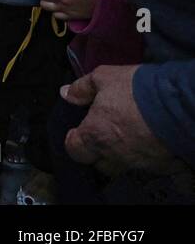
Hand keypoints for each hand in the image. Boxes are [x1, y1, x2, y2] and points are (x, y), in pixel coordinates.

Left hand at [61, 66, 180, 176]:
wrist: (178, 104)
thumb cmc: (136, 90)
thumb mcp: (103, 78)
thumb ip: (82, 88)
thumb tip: (65, 93)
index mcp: (95, 135)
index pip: (74, 150)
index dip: (74, 141)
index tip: (77, 131)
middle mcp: (114, 154)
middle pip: (98, 162)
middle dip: (97, 151)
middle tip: (102, 134)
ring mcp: (138, 162)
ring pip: (122, 166)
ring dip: (119, 154)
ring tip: (126, 137)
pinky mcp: (160, 165)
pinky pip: (145, 165)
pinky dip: (143, 155)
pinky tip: (147, 140)